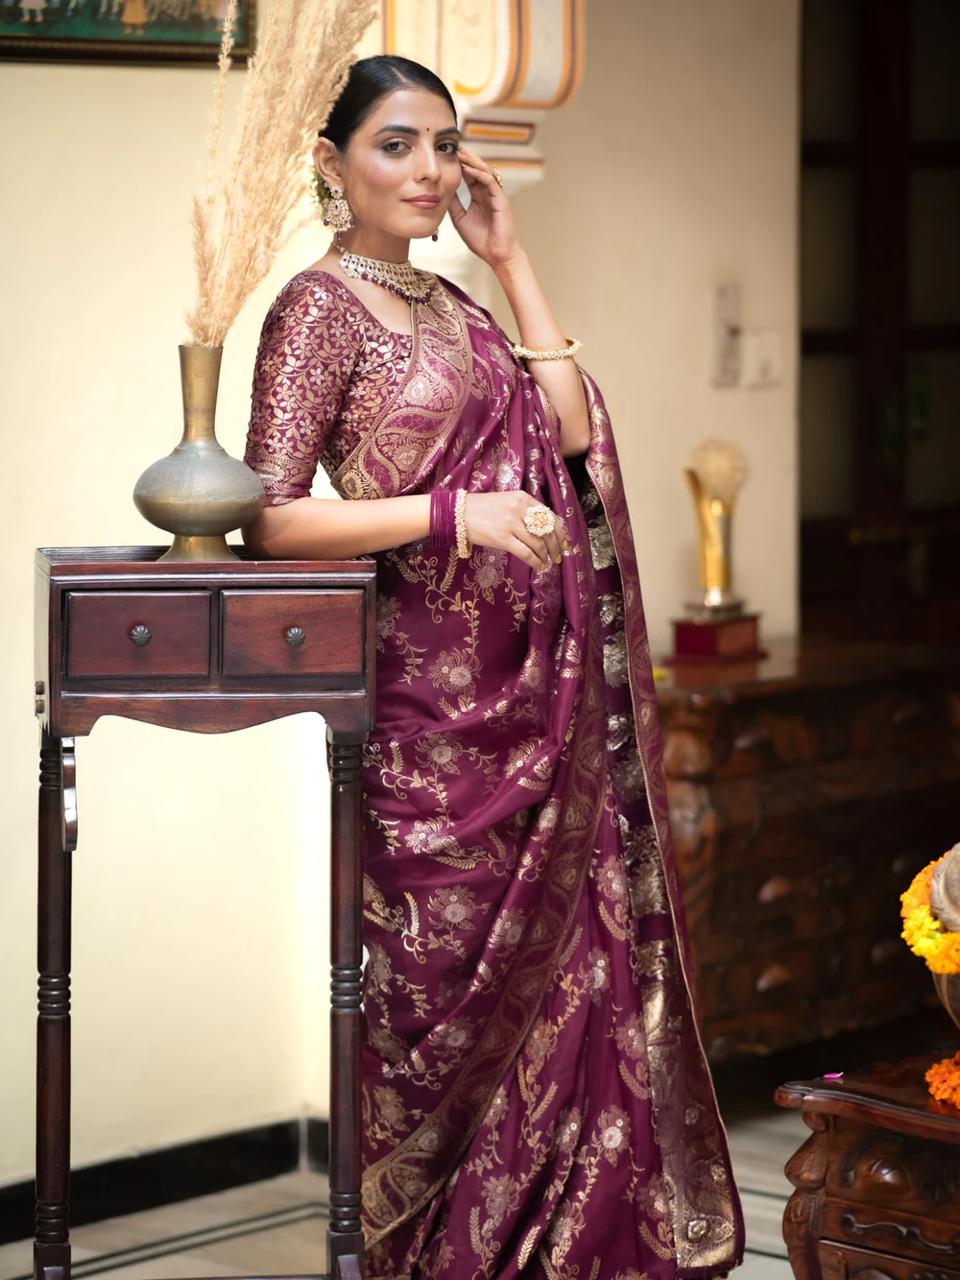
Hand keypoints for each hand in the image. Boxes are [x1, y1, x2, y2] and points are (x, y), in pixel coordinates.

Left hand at [447, 145, 522, 268]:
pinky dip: (479, 174)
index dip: (458, 164)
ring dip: (471, 161)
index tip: (444, 155)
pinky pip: (490, 182)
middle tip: (451, 147)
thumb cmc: (480, 240)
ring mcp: (495, 194)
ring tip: (459, 153)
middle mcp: (487, 192)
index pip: (468, 174)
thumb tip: (441, 189)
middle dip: (465, 157)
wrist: (496, 255)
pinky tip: (469, 169)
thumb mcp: (460, 218)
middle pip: (476, 168)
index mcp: (478, 195)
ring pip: (484, 171)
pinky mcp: (501, 200)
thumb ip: (453, 203)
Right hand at [463, 491, 570, 571]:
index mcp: (523, 498)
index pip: (549, 516)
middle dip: (555, 546)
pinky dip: (536, 562)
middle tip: (558, 556)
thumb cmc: (482, 509)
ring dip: (546, 556)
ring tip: (548, 562)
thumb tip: (544, 529)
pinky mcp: (502, 538)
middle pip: (546, 530)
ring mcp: (511, 523)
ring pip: (538, 543)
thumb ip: (524, 511)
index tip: (564, 542)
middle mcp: (519, 508)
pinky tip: (540, 566)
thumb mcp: (507, 502)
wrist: (457, 513)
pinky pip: (526, 553)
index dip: (559, 532)